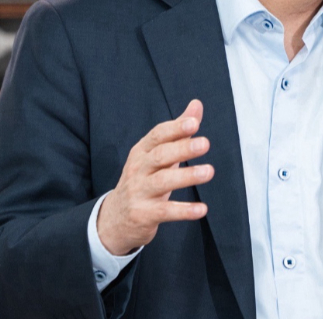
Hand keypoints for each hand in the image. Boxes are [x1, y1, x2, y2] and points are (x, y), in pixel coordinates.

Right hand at [97, 99, 212, 255]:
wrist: (114, 218)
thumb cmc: (143, 179)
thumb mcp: (156, 154)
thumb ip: (178, 131)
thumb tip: (197, 104)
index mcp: (142, 151)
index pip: (157, 135)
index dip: (175, 128)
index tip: (194, 123)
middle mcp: (138, 169)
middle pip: (160, 156)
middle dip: (182, 149)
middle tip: (205, 143)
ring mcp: (139, 192)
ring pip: (162, 182)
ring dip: (186, 176)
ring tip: (209, 171)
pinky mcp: (143, 214)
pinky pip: (165, 211)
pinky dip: (184, 211)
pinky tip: (202, 209)